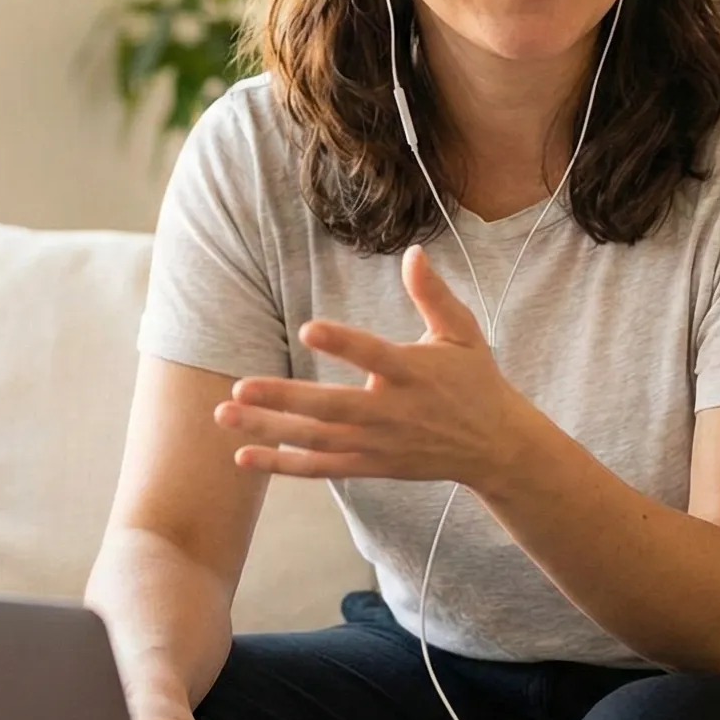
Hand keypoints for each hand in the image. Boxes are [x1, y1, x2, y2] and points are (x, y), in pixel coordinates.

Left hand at [214, 245, 551, 491]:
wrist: (495, 447)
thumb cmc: (475, 381)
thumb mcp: (463, 333)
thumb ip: (434, 294)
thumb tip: (413, 251)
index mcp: (414, 373)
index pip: (374, 355)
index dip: (343, 343)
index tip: (309, 327)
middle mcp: (392, 412)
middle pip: (331, 407)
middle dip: (283, 399)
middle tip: (238, 388)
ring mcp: (378, 443)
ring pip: (316, 440)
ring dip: (268, 430)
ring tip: (223, 415)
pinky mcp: (370, 464)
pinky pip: (320, 467)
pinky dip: (283, 465)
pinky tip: (243, 456)